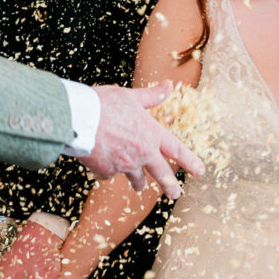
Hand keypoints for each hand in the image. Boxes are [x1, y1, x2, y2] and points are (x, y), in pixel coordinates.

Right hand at [79, 82, 205, 198]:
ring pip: (135, 179)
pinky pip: (109, 174)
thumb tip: (169, 85)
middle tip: (175, 194)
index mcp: (151, 134)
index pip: (177, 150)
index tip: (200, 171)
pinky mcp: (106, 171)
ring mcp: (124, 165)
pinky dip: (107, 169)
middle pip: (162, 174)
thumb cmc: (104, 103)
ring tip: (139, 187)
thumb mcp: (131, 96)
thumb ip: (151, 96)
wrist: (78, 118)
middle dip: (170, 186)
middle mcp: (142, 153)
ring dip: (138, 183)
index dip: (190, 161)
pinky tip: (101, 161)